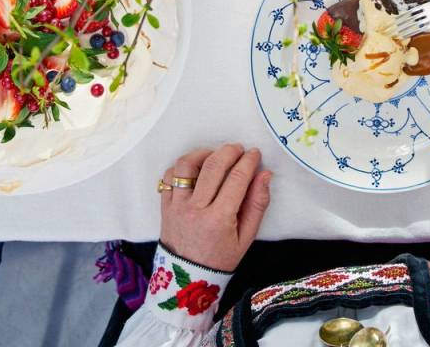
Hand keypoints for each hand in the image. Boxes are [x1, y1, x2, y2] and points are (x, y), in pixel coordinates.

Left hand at [158, 143, 271, 272]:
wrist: (187, 279)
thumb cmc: (220, 259)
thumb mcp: (246, 238)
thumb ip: (257, 205)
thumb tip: (264, 174)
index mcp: (219, 219)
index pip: (236, 179)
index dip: (248, 161)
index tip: (255, 154)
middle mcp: (195, 209)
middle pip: (213, 166)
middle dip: (230, 151)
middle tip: (239, 150)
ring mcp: (176, 206)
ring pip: (186, 165)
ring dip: (203, 154)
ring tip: (215, 156)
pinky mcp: (165, 206)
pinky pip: (169, 176)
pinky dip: (182, 167)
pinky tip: (196, 169)